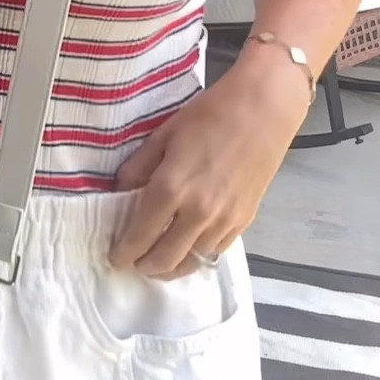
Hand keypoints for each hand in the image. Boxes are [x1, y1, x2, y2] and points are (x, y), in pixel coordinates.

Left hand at [108, 47, 311, 278]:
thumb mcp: (164, 135)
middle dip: (144, 266)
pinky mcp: (244, 221)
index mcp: (171, 188)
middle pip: (165, 259)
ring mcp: (224, 220)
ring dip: (171, 268)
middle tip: (134, 263)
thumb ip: (138, 167)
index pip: (140, 235)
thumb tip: (121, 192)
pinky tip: (188, 250)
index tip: (115, 257)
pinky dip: (197, 257)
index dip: (124, 252)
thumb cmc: (210, 114)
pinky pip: (215, 252)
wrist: (263, 110)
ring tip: (158, 263)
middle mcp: (197, 213)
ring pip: (192, 262)